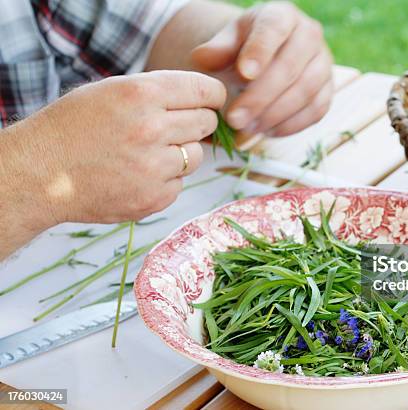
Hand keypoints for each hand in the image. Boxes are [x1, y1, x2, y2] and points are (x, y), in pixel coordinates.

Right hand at [9, 70, 225, 225]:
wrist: (39, 173)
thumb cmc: (73, 127)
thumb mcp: (111, 91)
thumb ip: (159, 92)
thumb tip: (203, 100)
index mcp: (141, 94)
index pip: (205, 91)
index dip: (213, 96)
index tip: (213, 100)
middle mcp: (152, 129)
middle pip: (207, 123)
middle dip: (198, 122)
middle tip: (177, 126)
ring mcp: (154, 168)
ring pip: (198, 155)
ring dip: (182, 153)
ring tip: (150, 152)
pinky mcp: (153, 198)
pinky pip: (180, 183)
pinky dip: (167, 179)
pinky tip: (139, 174)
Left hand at [191, 1, 332, 135]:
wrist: (266, 61)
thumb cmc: (243, 50)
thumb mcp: (226, 43)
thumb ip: (215, 50)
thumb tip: (202, 58)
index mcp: (282, 15)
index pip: (274, 29)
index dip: (260, 52)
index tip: (243, 74)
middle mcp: (310, 35)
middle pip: (290, 66)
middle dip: (261, 97)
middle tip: (234, 119)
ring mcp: (323, 64)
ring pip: (306, 92)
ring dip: (274, 115)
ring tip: (247, 129)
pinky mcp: (328, 91)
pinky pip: (315, 111)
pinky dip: (290, 125)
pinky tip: (266, 132)